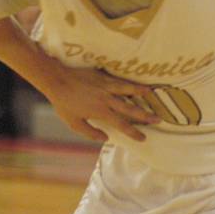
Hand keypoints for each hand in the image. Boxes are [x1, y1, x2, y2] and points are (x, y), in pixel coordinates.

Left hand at [42, 67, 159, 141]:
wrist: (56, 78)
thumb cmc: (63, 102)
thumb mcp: (73, 122)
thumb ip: (90, 132)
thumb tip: (105, 138)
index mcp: (101, 112)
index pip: (121, 124)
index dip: (133, 132)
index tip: (143, 138)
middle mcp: (106, 99)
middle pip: (130, 108)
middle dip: (145, 115)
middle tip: (158, 119)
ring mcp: (105, 85)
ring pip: (127, 89)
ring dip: (140, 91)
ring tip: (152, 93)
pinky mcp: (102, 75)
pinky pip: (118, 79)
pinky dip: (128, 80)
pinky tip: (133, 79)